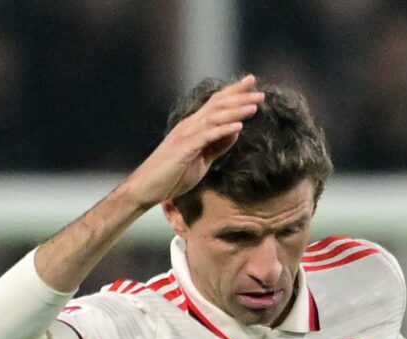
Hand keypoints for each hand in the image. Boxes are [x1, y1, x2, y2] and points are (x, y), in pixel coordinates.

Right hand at [124, 75, 263, 207]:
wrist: (146, 187)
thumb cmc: (173, 175)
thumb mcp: (202, 159)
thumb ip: (218, 145)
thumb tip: (235, 132)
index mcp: (193, 126)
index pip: (216, 104)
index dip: (233, 92)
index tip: (251, 83)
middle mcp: (189, 125)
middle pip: (217, 105)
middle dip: (239, 97)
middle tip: (260, 92)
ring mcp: (185, 135)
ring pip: (214, 117)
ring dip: (236, 111)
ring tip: (254, 106)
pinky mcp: (184, 149)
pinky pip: (207, 137)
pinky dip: (223, 130)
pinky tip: (238, 127)